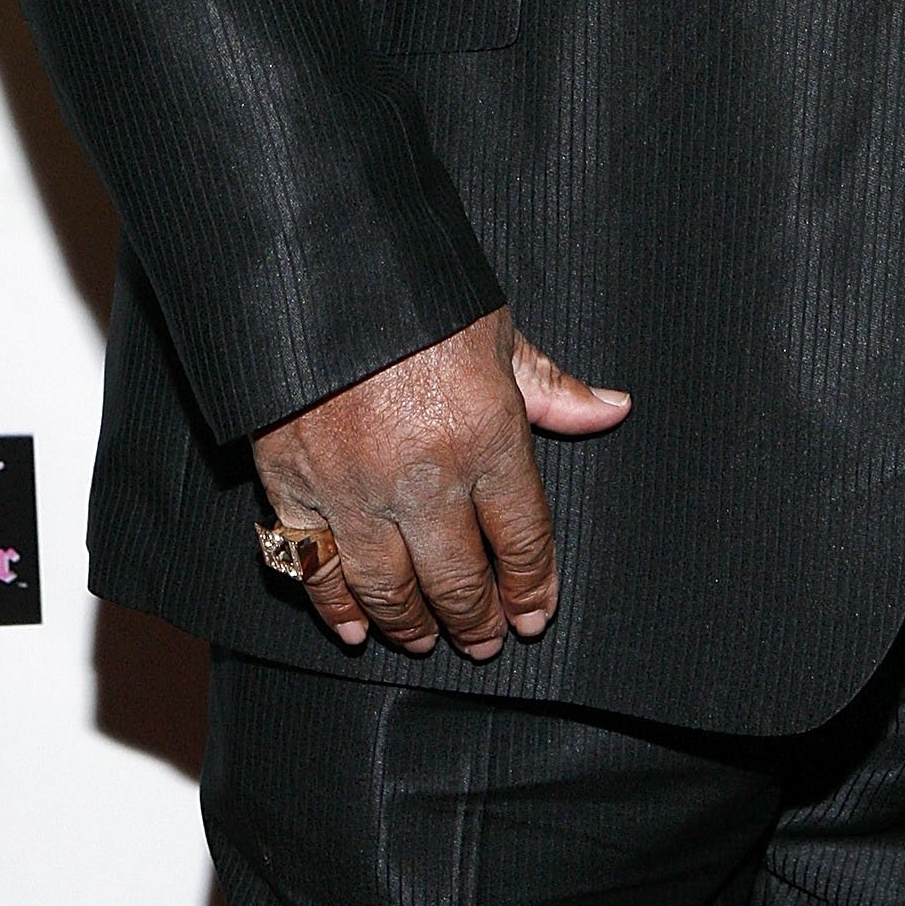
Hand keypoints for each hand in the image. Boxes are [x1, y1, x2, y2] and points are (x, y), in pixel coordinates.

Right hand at [252, 307, 629, 660]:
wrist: (316, 265)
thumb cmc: (415, 291)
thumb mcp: (493, 328)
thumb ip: (548, 385)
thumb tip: (611, 410)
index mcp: (485, 434)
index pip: (522, 537)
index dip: (532, 585)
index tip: (535, 613)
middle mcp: (423, 476)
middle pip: (458, 579)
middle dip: (478, 619)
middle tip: (487, 640)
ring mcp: (354, 489)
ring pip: (389, 589)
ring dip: (413, 626)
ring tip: (427, 639)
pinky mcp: (293, 486)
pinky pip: (317, 570)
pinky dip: (335, 607)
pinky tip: (354, 628)